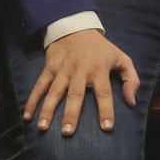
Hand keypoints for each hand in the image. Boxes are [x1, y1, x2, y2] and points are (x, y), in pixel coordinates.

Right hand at [24, 29, 139, 135]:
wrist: (75, 27)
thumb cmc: (100, 49)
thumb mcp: (121, 58)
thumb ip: (131, 79)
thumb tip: (131, 102)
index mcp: (99, 70)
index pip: (104, 93)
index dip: (106, 110)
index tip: (106, 128)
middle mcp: (79, 71)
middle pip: (75, 95)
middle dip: (71, 114)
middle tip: (68, 132)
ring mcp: (62, 70)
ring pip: (55, 92)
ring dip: (48, 110)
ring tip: (42, 127)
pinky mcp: (49, 68)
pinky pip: (40, 86)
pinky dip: (32, 100)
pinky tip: (27, 115)